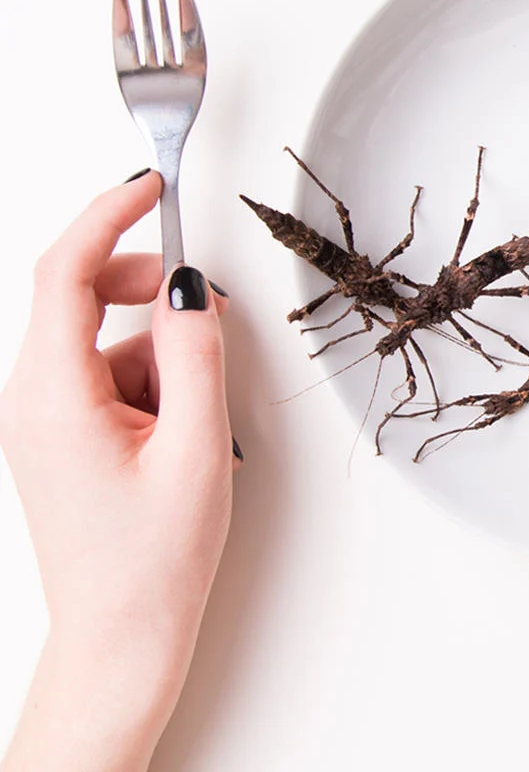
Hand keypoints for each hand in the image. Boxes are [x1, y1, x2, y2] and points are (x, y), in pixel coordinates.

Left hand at [0, 171, 235, 771]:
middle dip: (146, 287)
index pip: (67, 272)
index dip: (108, 216)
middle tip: (203, 309)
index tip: (146, 186)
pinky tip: (178, 430)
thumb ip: (197, 355)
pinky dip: (152, 379)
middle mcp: (33, 397)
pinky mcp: (63, 431)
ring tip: (194, 416)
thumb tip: (194, 289)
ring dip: (159, 349)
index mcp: (53, 394)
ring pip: (105, 336)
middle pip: (82, 294)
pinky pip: (108, 371)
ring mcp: (44, 416)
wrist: (120, 635)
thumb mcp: (194, 446)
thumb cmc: (150, 560)